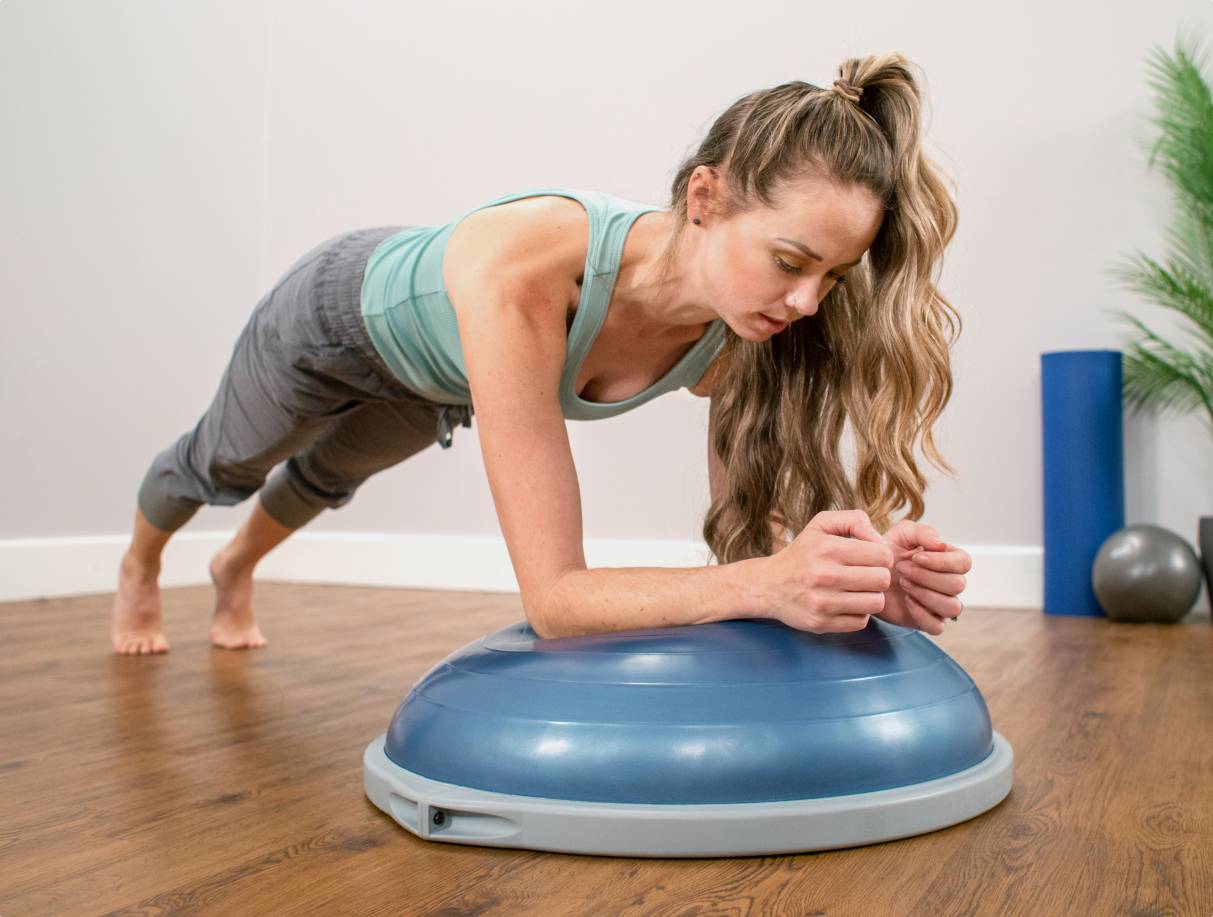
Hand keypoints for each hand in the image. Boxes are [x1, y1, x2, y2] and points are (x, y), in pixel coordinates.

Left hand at [875, 519, 970, 635]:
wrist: (866, 574)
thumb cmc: (888, 551)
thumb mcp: (903, 534)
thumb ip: (923, 533)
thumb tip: (941, 544)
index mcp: (949, 560)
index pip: (963, 562)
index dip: (942, 561)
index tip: (916, 557)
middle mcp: (949, 583)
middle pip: (958, 585)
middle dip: (927, 576)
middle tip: (902, 569)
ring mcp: (940, 604)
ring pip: (952, 607)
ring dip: (925, 594)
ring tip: (903, 583)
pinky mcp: (927, 621)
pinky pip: (937, 626)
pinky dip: (922, 614)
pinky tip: (906, 600)